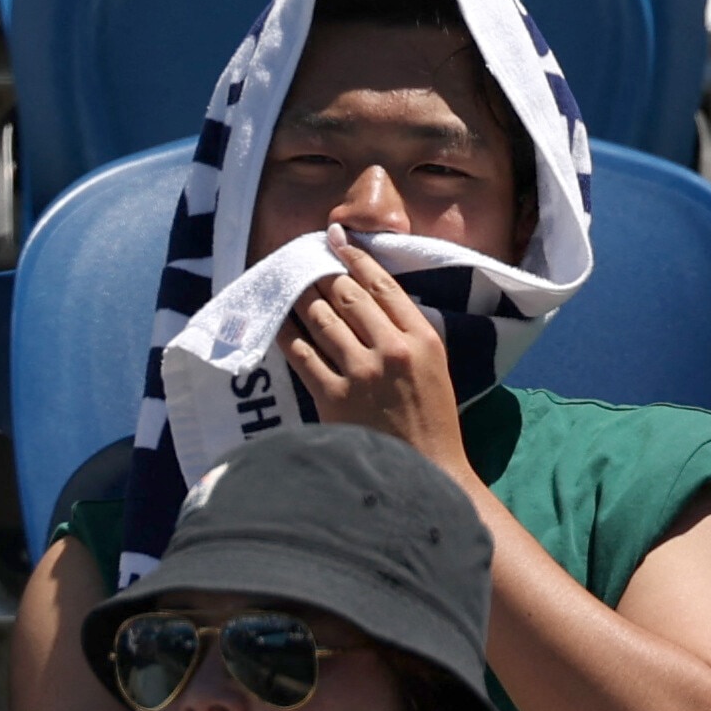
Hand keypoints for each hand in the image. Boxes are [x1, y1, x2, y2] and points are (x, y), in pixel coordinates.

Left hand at [276, 228, 473, 479]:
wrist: (425, 471)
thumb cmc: (430, 418)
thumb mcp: (433, 365)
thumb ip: (406, 330)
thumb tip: (369, 294)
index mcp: (423, 338)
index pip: (383, 285)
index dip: (354, 257)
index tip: (335, 239)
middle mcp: (392, 349)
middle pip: (346, 295)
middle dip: (321, 272)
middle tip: (302, 259)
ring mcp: (360, 372)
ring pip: (320, 318)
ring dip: (300, 296)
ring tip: (287, 284)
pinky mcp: (334, 396)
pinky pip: (301, 353)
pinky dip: (287, 333)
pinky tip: (277, 321)